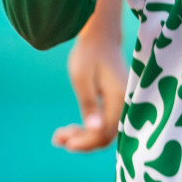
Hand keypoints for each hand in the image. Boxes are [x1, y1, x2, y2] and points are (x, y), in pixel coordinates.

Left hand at [52, 30, 125, 151]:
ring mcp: (122, 106)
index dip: (85, 142)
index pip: (104, 133)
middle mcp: (124, 105)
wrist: (100, 38)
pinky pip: (104, 125)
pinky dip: (87, 130)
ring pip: (104, 132)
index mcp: (118, 99)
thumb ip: (89, 105)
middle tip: (57, 139)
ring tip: (59, 137)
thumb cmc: (89, 54)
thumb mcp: (82, 78)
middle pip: (105, 136)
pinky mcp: (115, 104)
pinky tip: (69, 130)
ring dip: (83, 138)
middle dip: (82, 142)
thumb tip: (95, 130)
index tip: (64, 143)